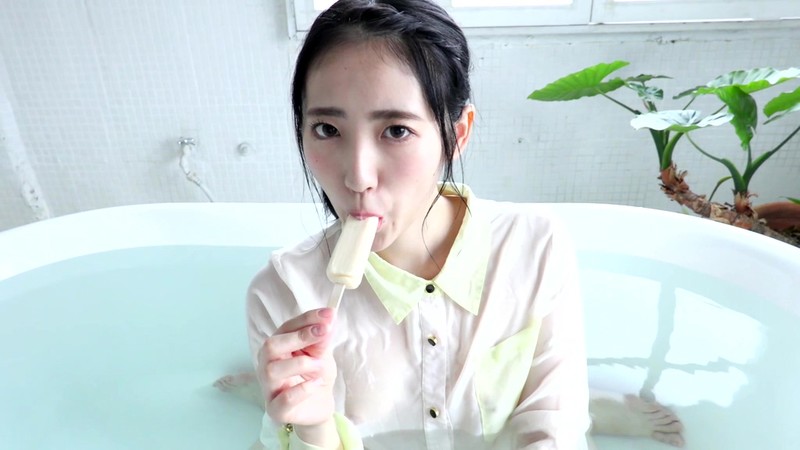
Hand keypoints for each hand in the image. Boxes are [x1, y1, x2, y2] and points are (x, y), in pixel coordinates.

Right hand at [258, 308, 336, 427]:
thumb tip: (327, 321)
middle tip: (323, 332)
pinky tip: (316, 383)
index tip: (329, 314)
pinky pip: (284, 398)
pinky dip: (303, 389)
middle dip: (298, 336)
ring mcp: (269, 388)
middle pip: (270, 346)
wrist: (319, 406)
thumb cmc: (315, 376)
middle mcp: (267, 365)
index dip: (308, 319)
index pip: (287, 327)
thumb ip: (321, 340)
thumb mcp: (322, 354)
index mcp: (278, 347)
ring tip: (321, 366)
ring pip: (272, 370)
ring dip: (302, 363)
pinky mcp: (276, 410)